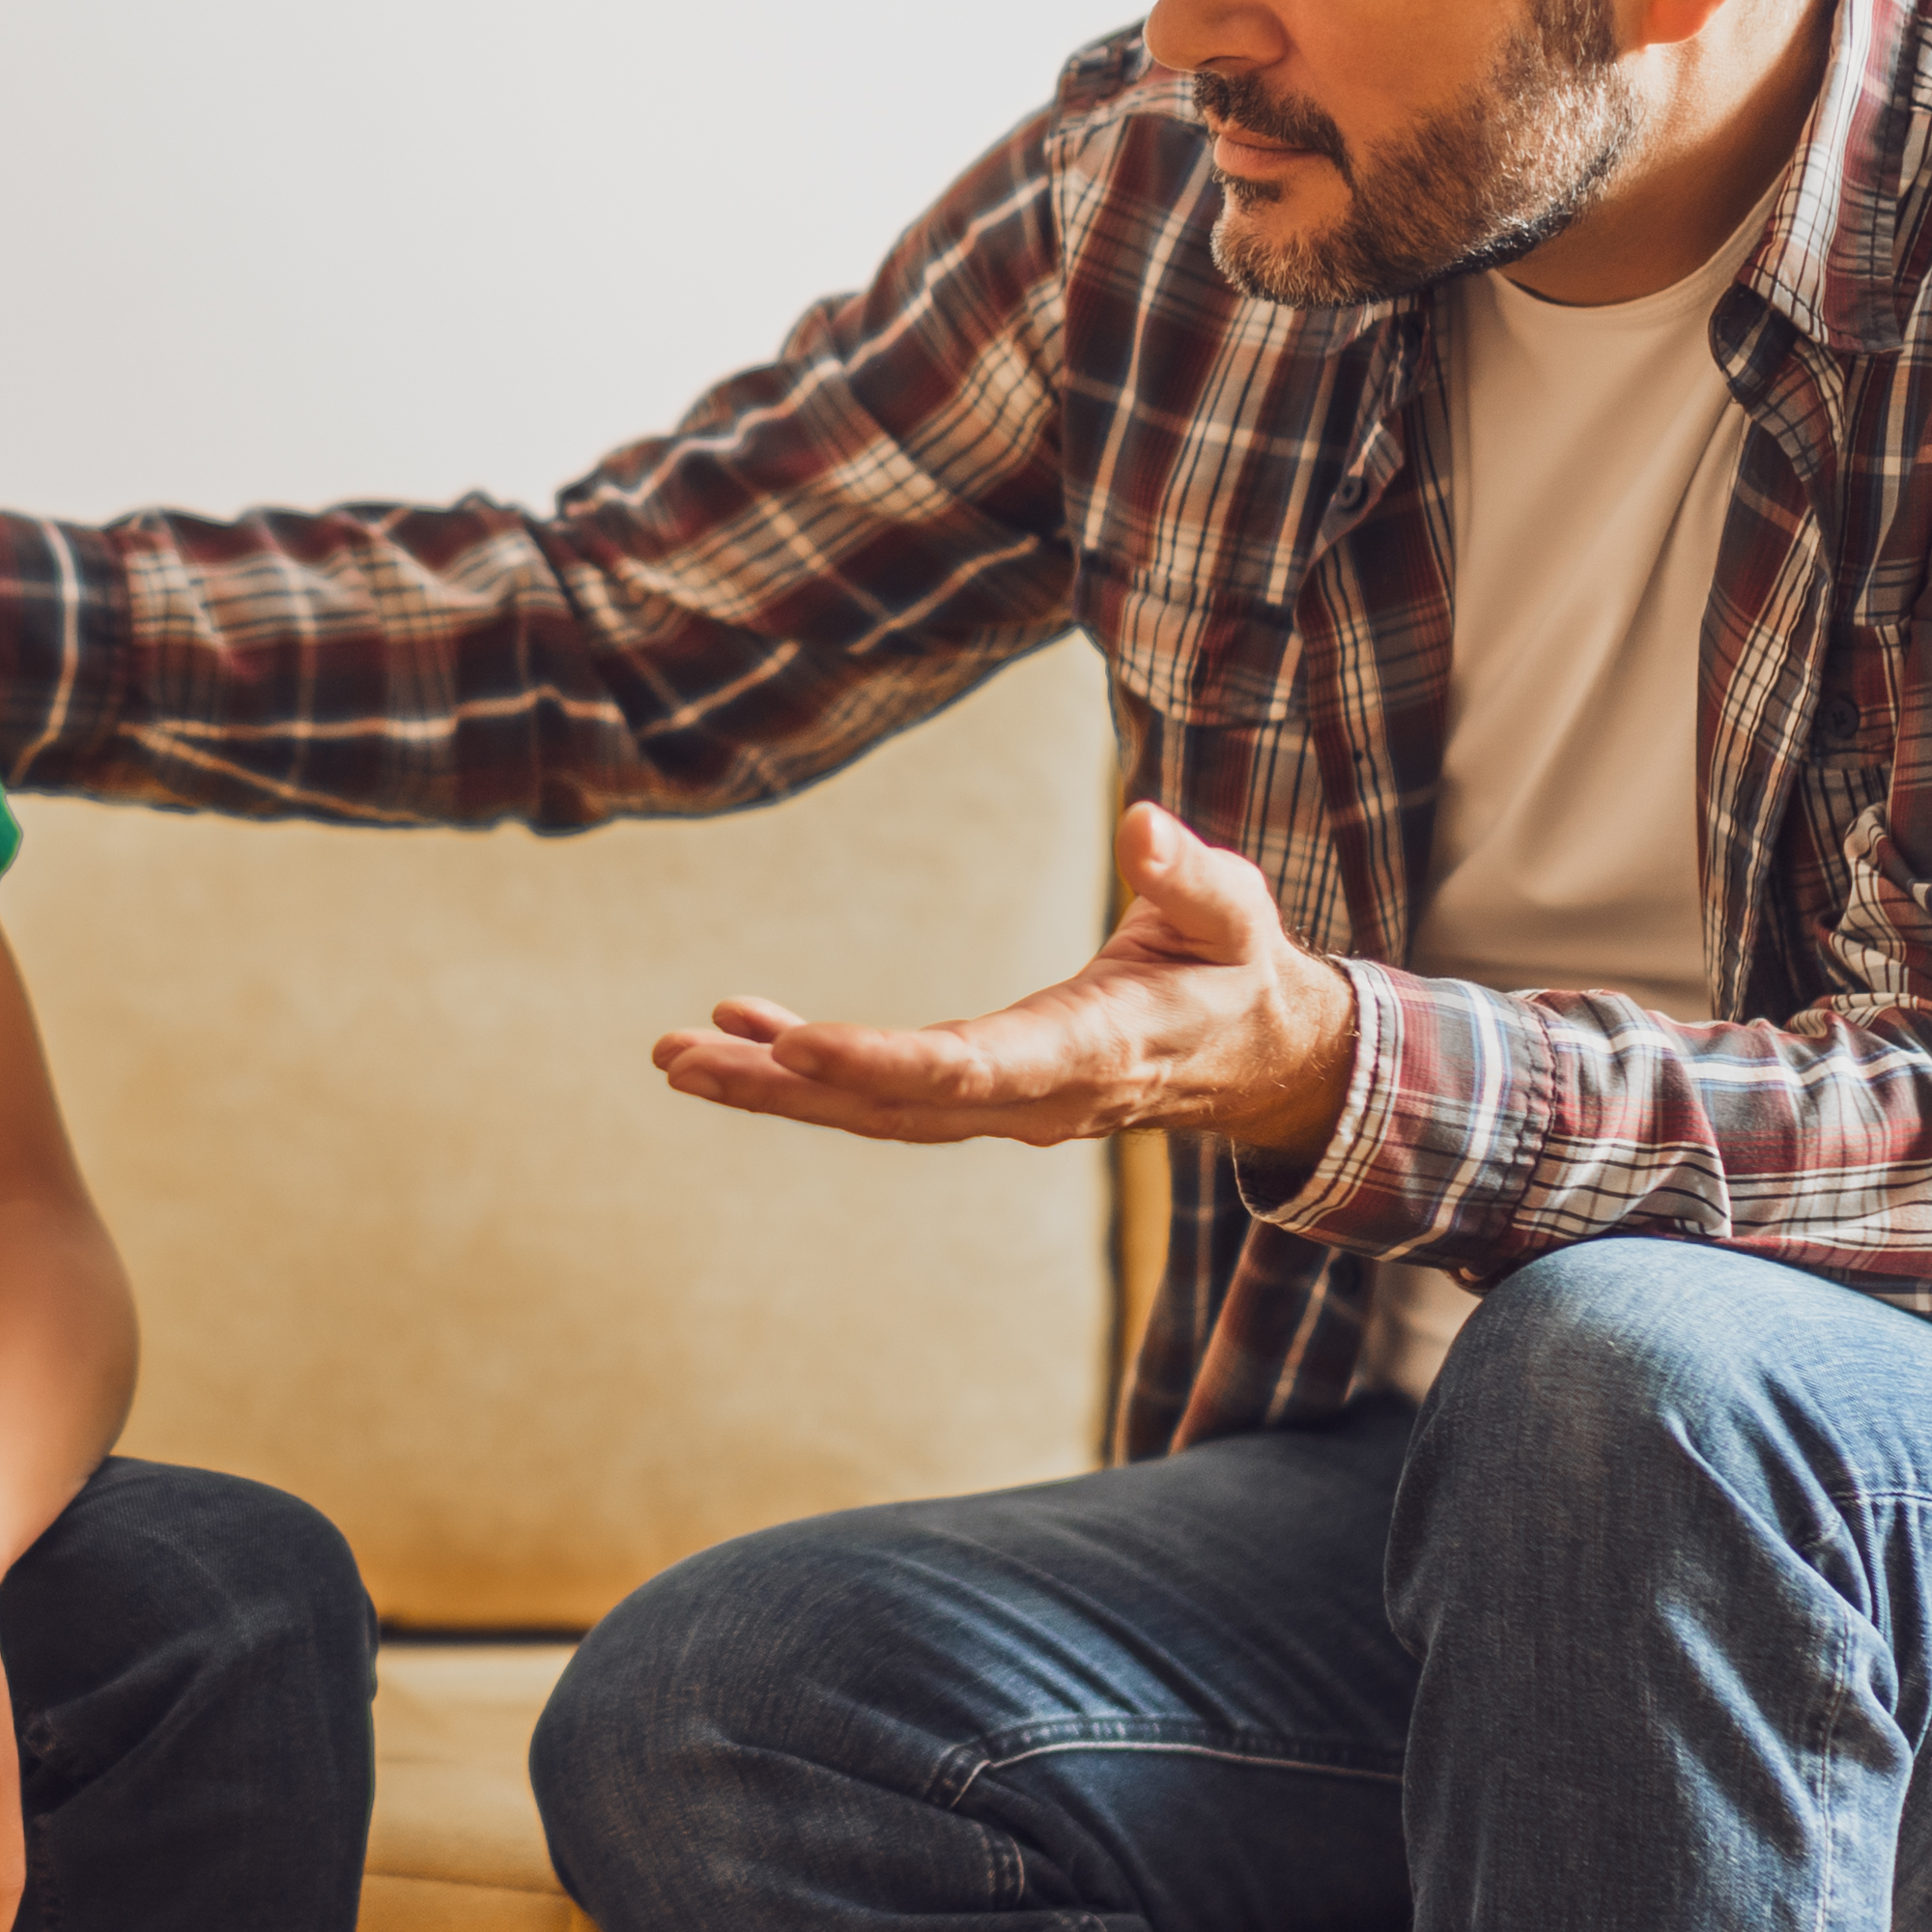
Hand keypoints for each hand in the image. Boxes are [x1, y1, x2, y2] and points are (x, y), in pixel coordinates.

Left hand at [650, 800, 1357, 1159]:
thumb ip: (1190, 876)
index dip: (880, 1063)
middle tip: (678, 1057)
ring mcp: (1003, 1107)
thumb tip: (1140, 821)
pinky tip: (743, 1029)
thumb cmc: (1238, 968)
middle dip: (782, 1086)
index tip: (795, 1045)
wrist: (1256, 1056)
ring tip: (675, 1056)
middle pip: (890, 1106)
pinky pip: (884, 1093)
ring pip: (872, 1110)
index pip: (969, 1071)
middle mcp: (1034, 1098)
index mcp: (1091, 1052)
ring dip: (771, 1086)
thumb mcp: (1235, 914)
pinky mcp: (984, 1096)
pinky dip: (808, 1066)